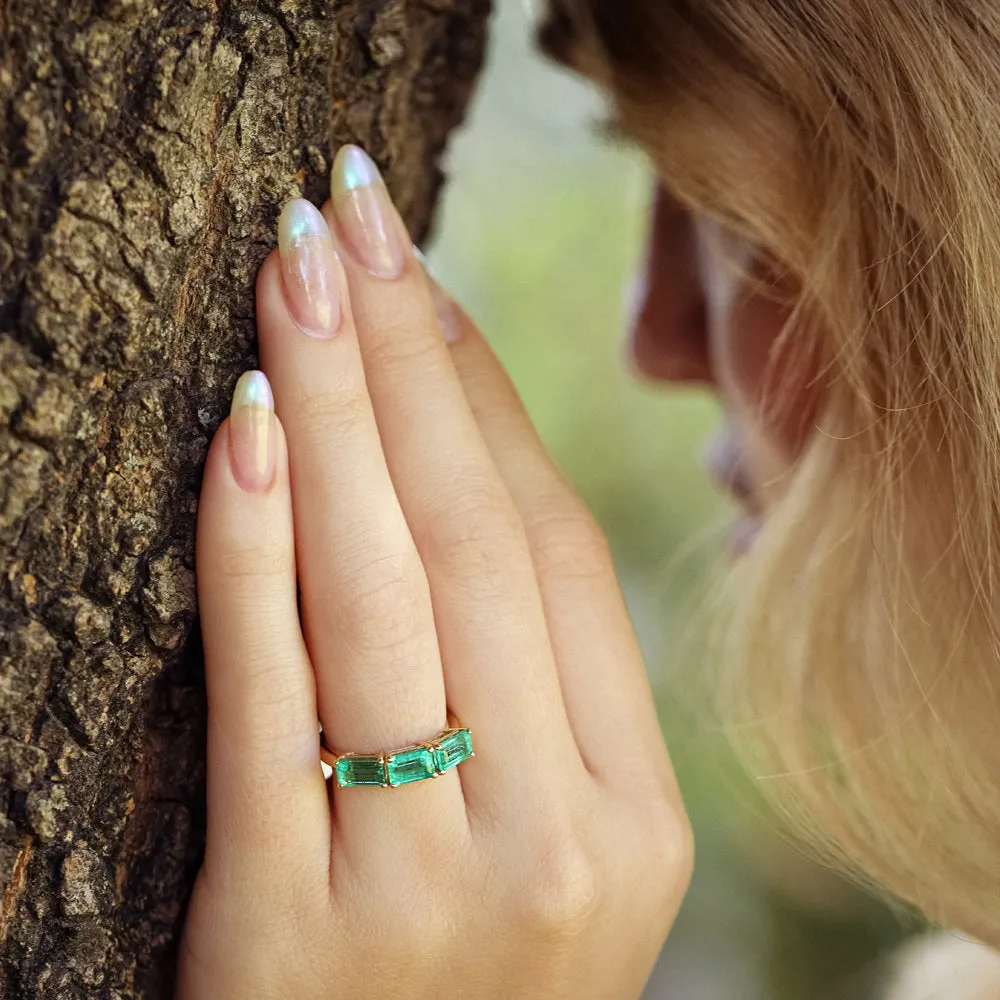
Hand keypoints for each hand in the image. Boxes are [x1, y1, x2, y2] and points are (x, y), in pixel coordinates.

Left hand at [177, 146, 691, 999]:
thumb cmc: (466, 975)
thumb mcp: (549, 838)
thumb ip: (530, 681)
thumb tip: (462, 464)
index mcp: (633, 817)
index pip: (557, 559)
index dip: (490, 405)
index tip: (426, 290)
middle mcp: (550, 842)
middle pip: (475, 544)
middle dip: (408, 361)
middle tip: (353, 218)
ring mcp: (423, 888)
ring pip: (382, 597)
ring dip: (334, 411)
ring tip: (297, 271)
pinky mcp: (288, 931)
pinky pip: (267, 701)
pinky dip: (251, 552)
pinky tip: (244, 426)